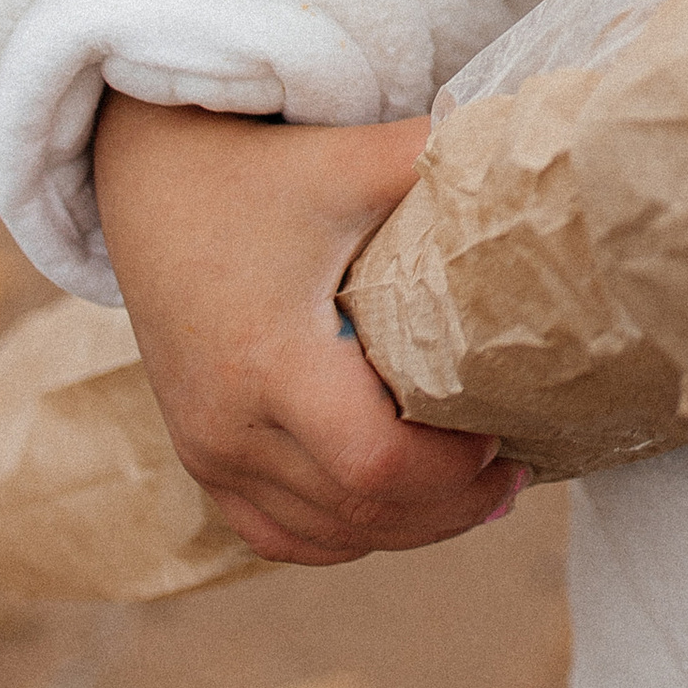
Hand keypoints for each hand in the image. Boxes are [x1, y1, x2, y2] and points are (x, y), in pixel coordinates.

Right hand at [92, 92, 518, 566]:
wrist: (150, 183)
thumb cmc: (262, 173)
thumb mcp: (353, 161)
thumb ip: (439, 161)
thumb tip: (538, 152)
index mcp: (272, 360)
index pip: (375, 465)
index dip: (449, 471)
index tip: (501, 435)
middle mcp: (229, 424)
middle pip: (358, 513)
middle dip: (448, 505)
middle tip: (514, 470)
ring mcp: (208, 449)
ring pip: (323, 535)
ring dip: (404, 526)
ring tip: (475, 491)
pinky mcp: (200, 456)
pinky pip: (278, 533)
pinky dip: (345, 532)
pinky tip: (400, 507)